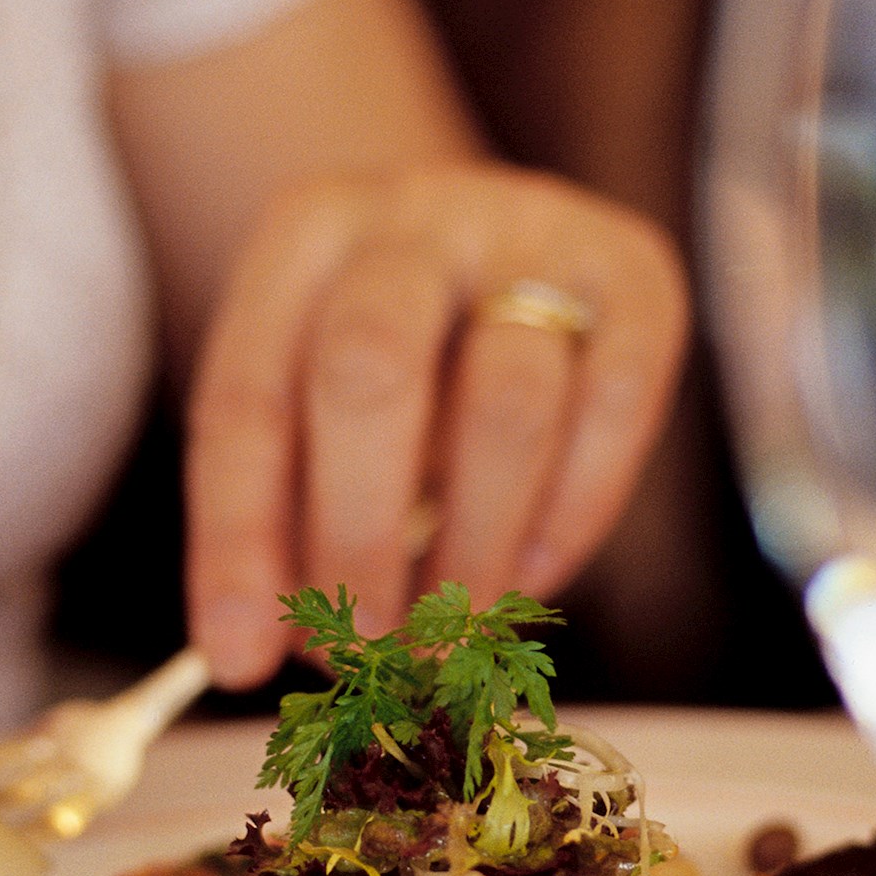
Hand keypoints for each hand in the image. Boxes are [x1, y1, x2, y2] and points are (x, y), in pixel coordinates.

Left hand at [184, 162, 687, 686]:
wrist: (507, 237)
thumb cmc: (393, 355)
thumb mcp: (311, 408)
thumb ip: (281, 511)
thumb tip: (257, 652)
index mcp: (304, 237)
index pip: (249, 396)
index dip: (237, 540)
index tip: (240, 658)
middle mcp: (414, 217)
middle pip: (372, 374)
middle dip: (360, 536)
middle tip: (367, 646)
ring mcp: (536, 234)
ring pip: (507, 402)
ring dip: (474, 547)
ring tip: (452, 635)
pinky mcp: (638, 274)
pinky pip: (615, 405)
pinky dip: (572, 514)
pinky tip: (533, 576)